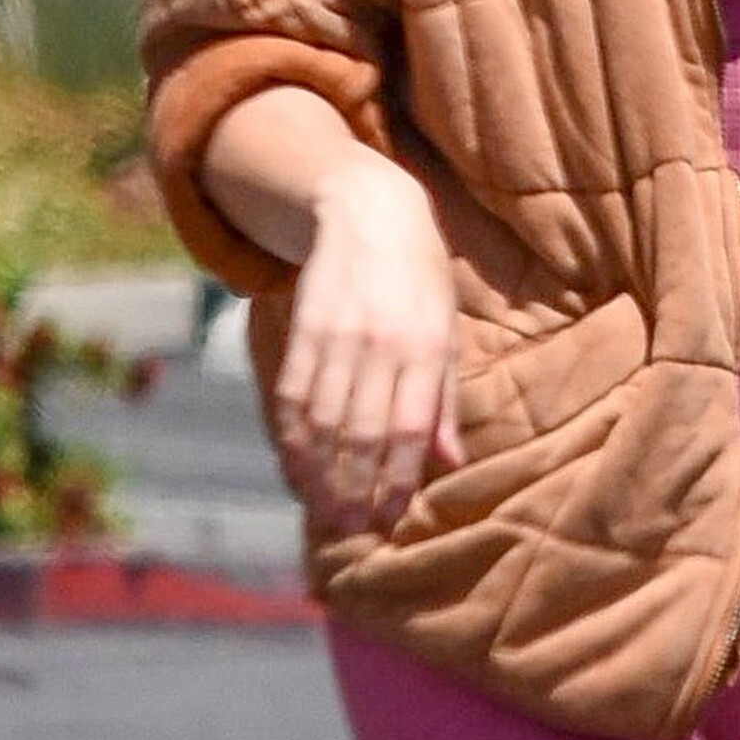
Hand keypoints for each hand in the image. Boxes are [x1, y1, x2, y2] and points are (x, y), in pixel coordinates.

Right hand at [273, 151, 462, 538]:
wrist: (369, 211)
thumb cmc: (420, 280)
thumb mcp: (446, 332)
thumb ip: (443, 400)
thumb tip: (449, 465)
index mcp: (425, 348)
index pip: (409, 429)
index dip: (396, 479)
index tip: (388, 518)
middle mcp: (380, 344)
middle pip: (360, 432)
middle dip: (354, 488)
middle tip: (351, 529)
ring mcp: (337, 336)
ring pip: (322, 421)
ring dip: (319, 474)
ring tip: (323, 512)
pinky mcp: (303, 329)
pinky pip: (291, 396)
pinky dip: (290, 439)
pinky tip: (294, 470)